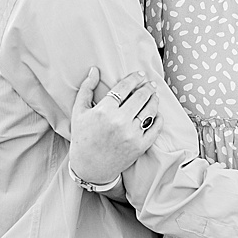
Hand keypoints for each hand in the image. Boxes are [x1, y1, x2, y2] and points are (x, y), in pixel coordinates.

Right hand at [70, 68, 159, 182]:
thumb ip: (86, 89)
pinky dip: (159, 118)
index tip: (140, 74)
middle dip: (148, 87)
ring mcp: (131, 134)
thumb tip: (95, 69)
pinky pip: (156, 128)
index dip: (135, 78)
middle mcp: (119, 122)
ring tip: (154, 96)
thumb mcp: (78, 112)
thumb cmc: (83, 137)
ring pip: (150, 110)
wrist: (89, 167)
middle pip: (141, 96)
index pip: (125, 87)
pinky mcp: (140, 146)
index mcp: (104, 111)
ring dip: (155, 100)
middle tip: (150, 84)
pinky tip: (157, 113)